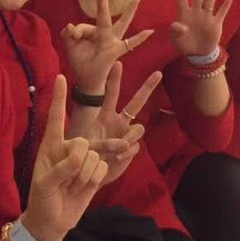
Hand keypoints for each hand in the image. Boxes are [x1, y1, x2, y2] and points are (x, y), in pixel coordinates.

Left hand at [22, 75, 108, 240]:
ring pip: (94, 155)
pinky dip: (94, 179)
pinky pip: (102, 167)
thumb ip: (61, 169)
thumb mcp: (44, 185)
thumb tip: (80, 157)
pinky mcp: (96, 171)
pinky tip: (84, 188)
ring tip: (72, 187)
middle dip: (81, 159)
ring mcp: (83, 159)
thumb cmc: (42, 200)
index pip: (54, 118)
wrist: (53, 223)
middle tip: (70, 178)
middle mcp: (68, 148)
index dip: (57, 98)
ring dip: (84, 175)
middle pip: (82, 141)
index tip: (60, 76)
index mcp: (50, 146)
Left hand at [61, 0, 152, 93]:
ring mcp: (112, 41)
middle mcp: (103, 33)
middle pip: (104, 13)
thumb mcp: (71, 47)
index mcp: (91, 32)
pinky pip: (130, 43)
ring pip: (122, 23)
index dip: (76, 31)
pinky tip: (150, 31)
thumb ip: (68, 35)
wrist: (87, 80)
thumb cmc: (81, 62)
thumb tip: (69, 26)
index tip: (72, 36)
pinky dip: (140, 38)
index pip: (83, 25)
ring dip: (129, 11)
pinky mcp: (116, 50)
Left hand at [85, 62, 162, 185]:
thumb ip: (105, 143)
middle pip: (136, 103)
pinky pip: (135, 146)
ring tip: (114, 149)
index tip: (117, 64)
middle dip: (147, 88)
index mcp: (104, 116)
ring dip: (128, 137)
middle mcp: (118, 123)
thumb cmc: (82, 156)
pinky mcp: (132, 150)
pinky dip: (126, 153)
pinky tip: (116, 158)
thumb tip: (127, 143)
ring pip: (138, 129)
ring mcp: (127, 136)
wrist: (87, 176)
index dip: (114, 80)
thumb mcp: (86, 145)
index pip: (111, 94)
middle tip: (157, 73)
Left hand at [169, 0, 232, 57]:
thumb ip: (175, 31)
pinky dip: (225, 6)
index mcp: (184, 15)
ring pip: (210, 0)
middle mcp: (196, 12)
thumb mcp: (175, 40)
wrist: (198, 55)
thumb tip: (179, 25)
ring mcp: (206, 17)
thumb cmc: (184, 45)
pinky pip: (221, 13)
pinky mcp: (215, 24)